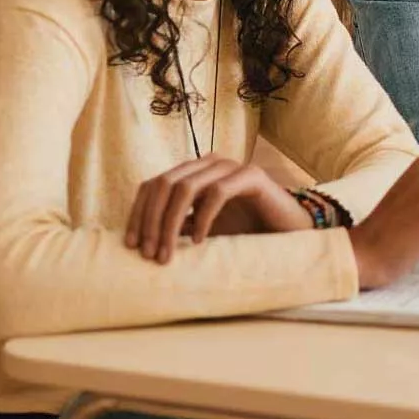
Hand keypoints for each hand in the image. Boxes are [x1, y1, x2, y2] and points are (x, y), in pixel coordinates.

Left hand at [124, 157, 310, 263]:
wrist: (288, 230)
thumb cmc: (244, 230)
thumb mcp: (201, 229)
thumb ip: (177, 225)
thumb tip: (140, 240)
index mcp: (194, 172)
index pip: (153, 185)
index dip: (137, 214)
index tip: (131, 246)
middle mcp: (209, 164)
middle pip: (164, 184)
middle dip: (151, 221)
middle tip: (149, 254)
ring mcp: (231, 167)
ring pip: (185, 187)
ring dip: (170, 223)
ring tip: (168, 254)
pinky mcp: (252, 176)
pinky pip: (217, 192)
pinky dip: (203, 219)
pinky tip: (200, 242)